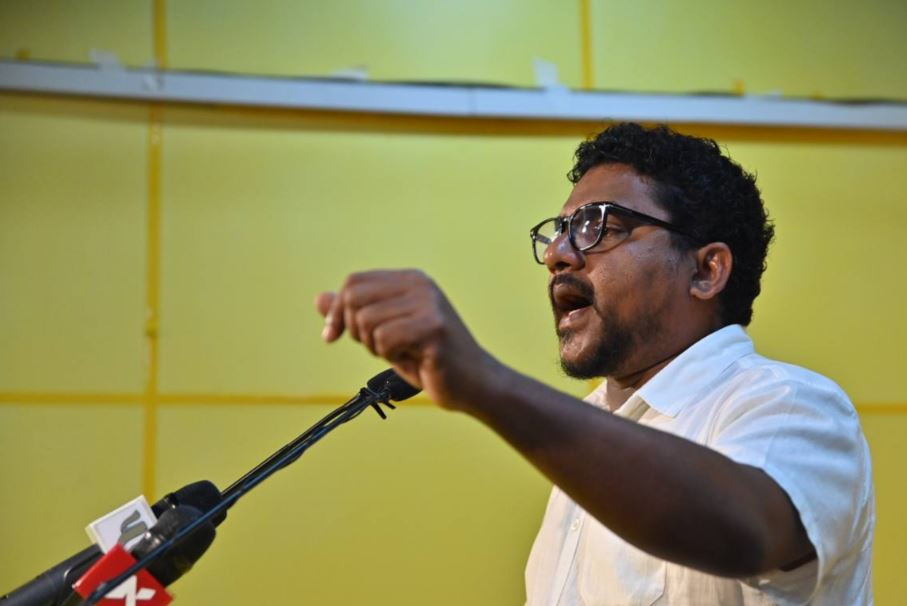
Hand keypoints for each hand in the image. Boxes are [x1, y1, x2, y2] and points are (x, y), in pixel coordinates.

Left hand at [315, 269, 498, 410]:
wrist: (473, 384)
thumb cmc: (428, 359)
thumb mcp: (385, 333)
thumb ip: (355, 314)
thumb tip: (319, 299)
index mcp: (410, 279)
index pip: (353, 282)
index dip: (337, 311)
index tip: (333, 336)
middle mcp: (420, 284)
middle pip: (354, 298)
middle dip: (356, 330)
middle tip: (380, 347)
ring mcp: (429, 304)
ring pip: (367, 321)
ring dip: (376, 347)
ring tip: (403, 352)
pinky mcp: (434, 328)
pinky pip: (385, 339)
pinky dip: (391, 356)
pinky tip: (414, 358)